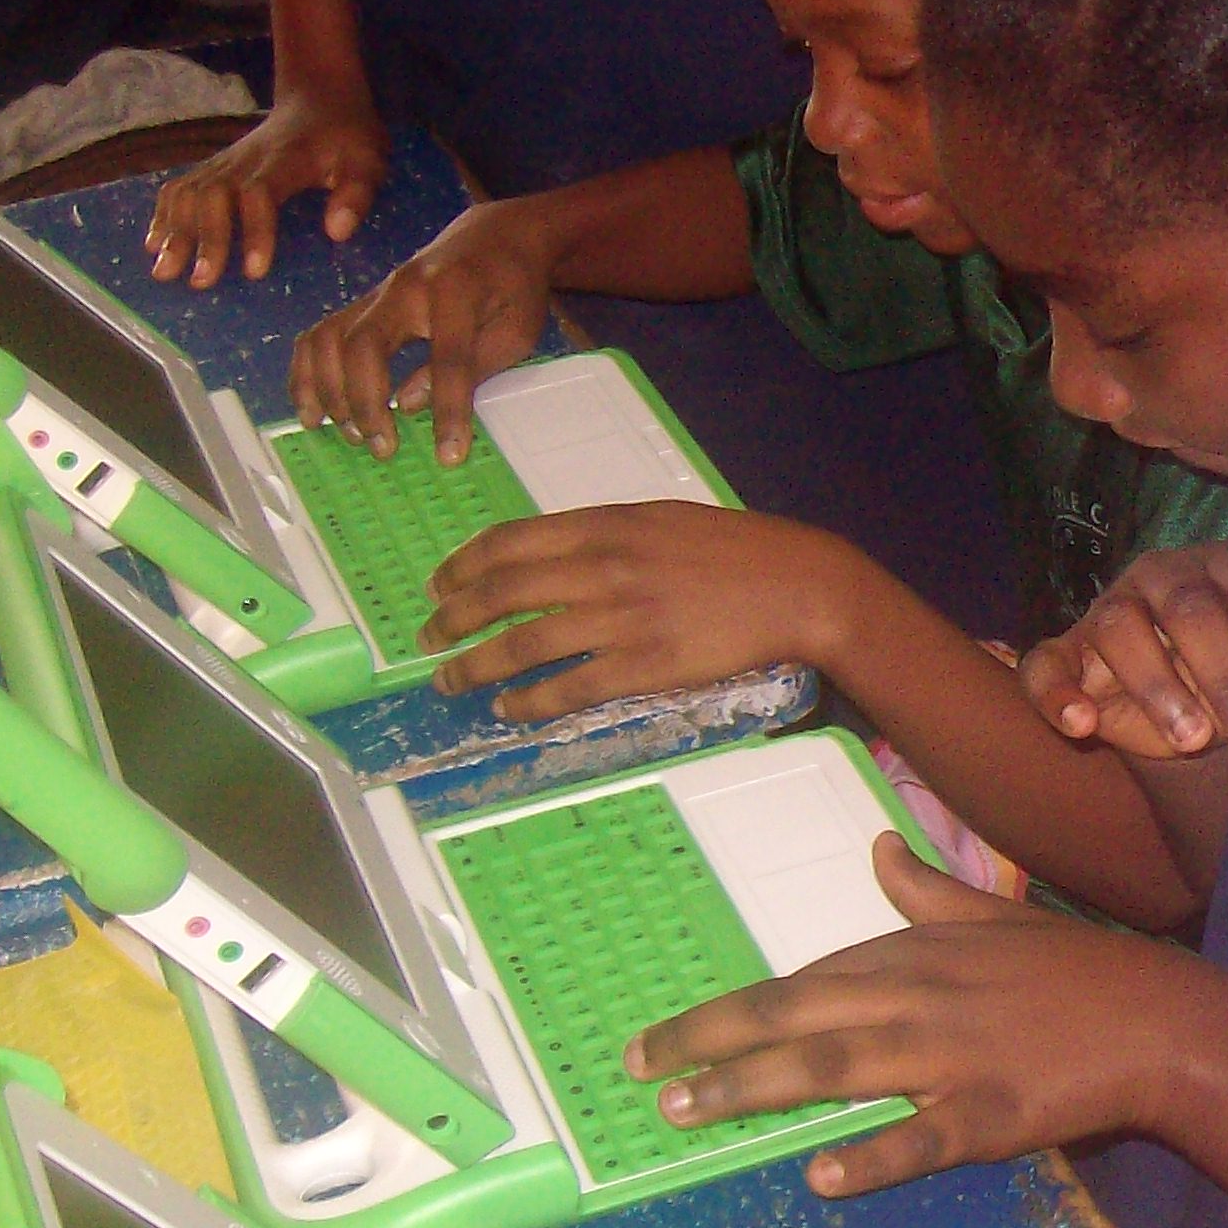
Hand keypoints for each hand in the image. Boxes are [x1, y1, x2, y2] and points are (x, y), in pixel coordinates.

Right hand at [146, 87, 390, 288]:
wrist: (317, 99)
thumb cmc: (346, 136)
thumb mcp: (367, 160)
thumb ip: (356, 194)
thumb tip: (337, 232)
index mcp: (284, 162)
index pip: (260, 195)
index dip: (254, 232)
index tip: (254, 271)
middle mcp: (244, 161)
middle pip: (213, 196)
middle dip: (205, 239)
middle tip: (200, 282)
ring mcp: (224, 162)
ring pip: (189, 192)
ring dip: (174, 231)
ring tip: (164, 271)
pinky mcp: (213, 166)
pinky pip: (179, 186)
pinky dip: (163, 214)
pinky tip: (153, 243)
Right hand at [287, 200, 559, 460]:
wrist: (497, 236)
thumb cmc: (514, 286)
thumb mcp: (515, 328)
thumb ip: (472, 365)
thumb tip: (411, 404)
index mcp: (456, 291)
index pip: (448, 359)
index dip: (447, 410)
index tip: (448, 454)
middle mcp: (405, 287)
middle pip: (365, 345)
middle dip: (366, 403)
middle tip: (382, 448)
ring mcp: (377, 293)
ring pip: (329, 339)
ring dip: (329, 392)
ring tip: (349, 435)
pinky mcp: (364, 303)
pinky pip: (320, 335)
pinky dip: (308, 374)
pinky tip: (313, 411)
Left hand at [422, 504, 861, 720]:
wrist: (798, 586)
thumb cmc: (739, 549)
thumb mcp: (664, 519)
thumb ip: (607, 533)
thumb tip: (557, 553)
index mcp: (606, 524)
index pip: (509, 542)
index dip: (462, 566)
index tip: (437, 586)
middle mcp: (603, 568)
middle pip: (502, 594)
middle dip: (452, 619)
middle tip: (428, 639)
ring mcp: (622, 619)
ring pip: (523, 645)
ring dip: (476, 666)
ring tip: (452, 681)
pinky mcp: (645, 666)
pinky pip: (570, 688)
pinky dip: (531, 702)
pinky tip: (511, 709)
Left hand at [630, 838, 1223, 1193]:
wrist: (1165, 1020)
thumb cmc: (1080, 973)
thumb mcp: (999, 917)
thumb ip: (929, 891)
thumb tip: (880, 847)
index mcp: (915, 952)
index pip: (799, 979)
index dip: (722, 1012)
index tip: (655, 1041)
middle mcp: (920, 995)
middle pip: (797, 1015)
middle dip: (710, 1042)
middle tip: (640, 1075)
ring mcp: (956, 1054)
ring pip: (837, 1066)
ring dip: (756, 1087)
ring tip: (686, 1112)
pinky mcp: (995, 1110)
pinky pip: (924, 1136)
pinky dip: (873, 1154)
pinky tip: (822, 1175)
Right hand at [1016, 545, 1227, 760]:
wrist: (1191, 716)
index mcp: (1224, 567)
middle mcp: (1163, 574)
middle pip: (1191, 609)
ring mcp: (1109, 609)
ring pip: (1121, 629)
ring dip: (1159, 686)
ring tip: (1194, 739)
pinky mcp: (1066, 652)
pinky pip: (1046, 664)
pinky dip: (1055, 692)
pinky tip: (1081, 724)